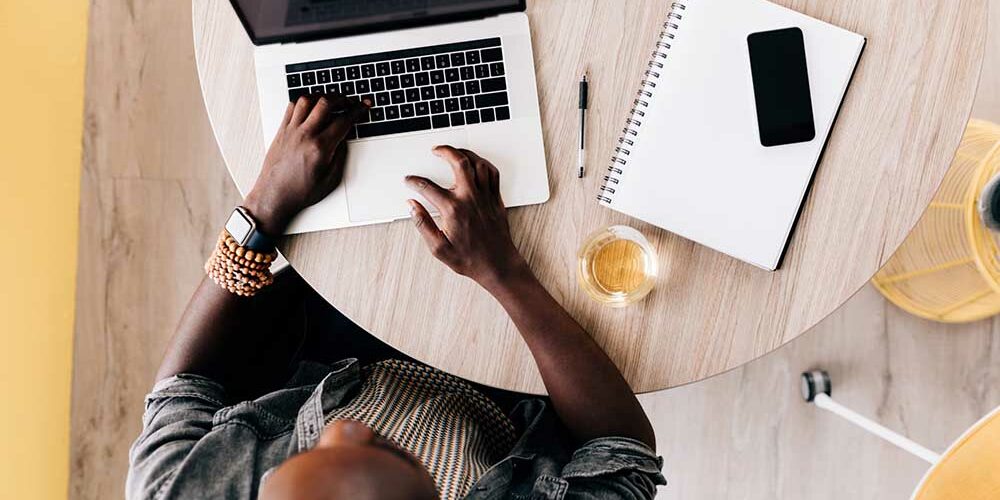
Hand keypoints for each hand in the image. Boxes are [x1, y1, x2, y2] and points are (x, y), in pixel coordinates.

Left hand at [244, 95, 369, 235]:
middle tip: (349, 101)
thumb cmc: (299, 192)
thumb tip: (344, 138)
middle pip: (326, 103)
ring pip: (307, 100)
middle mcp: (305, 135)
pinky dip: (303, 101)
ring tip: (330, 99)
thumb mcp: (330, 179)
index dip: (357, 110)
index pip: (343, 121)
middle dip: (342, 98)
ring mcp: (291, 131)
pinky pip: (292, 107)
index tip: (363, 105)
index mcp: (320, 148)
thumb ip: (340, 155)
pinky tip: (310, 104)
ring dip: (322, 96)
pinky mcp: (281, 131)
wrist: (274, 196)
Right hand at [405, 147, 529, 290]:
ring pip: (478, 163)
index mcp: (453, 210)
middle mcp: (470, 198)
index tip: (410, 180)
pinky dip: (483, 164)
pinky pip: (492, 173)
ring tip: (454, 152)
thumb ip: (422, 224)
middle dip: (444, 151)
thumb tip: (412, 206)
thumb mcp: (438, 248)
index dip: (414, 181)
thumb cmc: (470, 259)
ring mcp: (485, 197)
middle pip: (459, 162)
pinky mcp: (496, 199)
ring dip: (465, 153)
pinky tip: (476, 163)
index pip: (428, 187)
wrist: (497, 265)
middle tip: (436, 150)